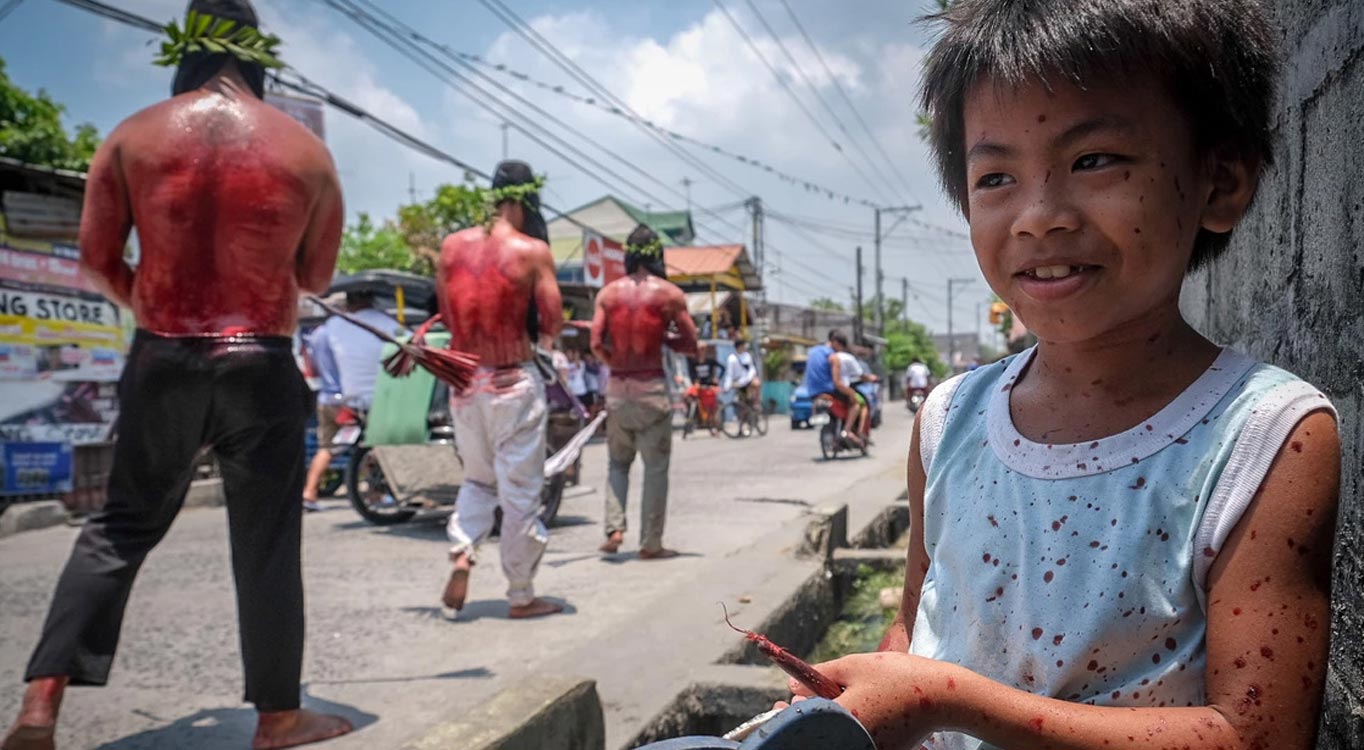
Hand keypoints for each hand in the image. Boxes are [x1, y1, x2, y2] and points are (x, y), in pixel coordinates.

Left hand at [786, 652, 954, 749]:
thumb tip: (791, 687)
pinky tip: (852, 712)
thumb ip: (820, 675)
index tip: (776, 705)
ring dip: (826, 723)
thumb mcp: (855, 665)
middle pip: (817, 734)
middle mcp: (854, 741)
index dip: (783, 714)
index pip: (801, 722)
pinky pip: (854, 741)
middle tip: (798, 703)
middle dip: (805, 719)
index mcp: (843, 719)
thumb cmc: (898, 676)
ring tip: (831, 702)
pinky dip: (847, 729)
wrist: (944, 697)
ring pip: (836, 737)